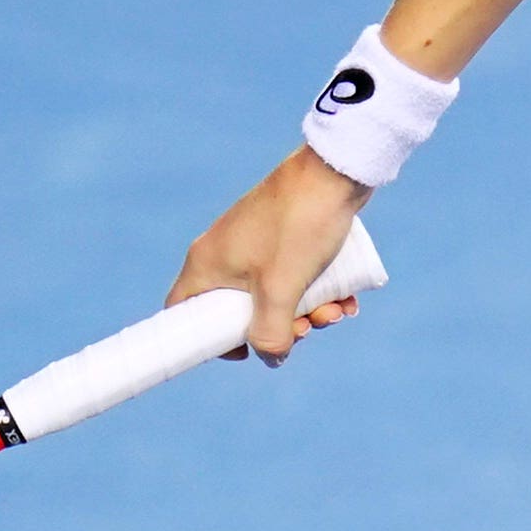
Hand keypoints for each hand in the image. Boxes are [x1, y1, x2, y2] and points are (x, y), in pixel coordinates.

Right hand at [168, 145, 368, 364]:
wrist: (334, 171)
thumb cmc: (298, 227)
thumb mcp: (281, 290)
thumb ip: (270, 333)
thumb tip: (272, 359)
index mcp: (207, 263)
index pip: (184, 312)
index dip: (206, 339)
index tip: (243, 350)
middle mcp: (225, 252)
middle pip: (240, 310)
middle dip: (279, 327)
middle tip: (307, 328)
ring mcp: (255, 242)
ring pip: (275, 295)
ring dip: (307, 312)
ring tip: (336, 310)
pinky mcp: (284, 234)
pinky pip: (295, 275)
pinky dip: (317, 292)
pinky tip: (346, 299)